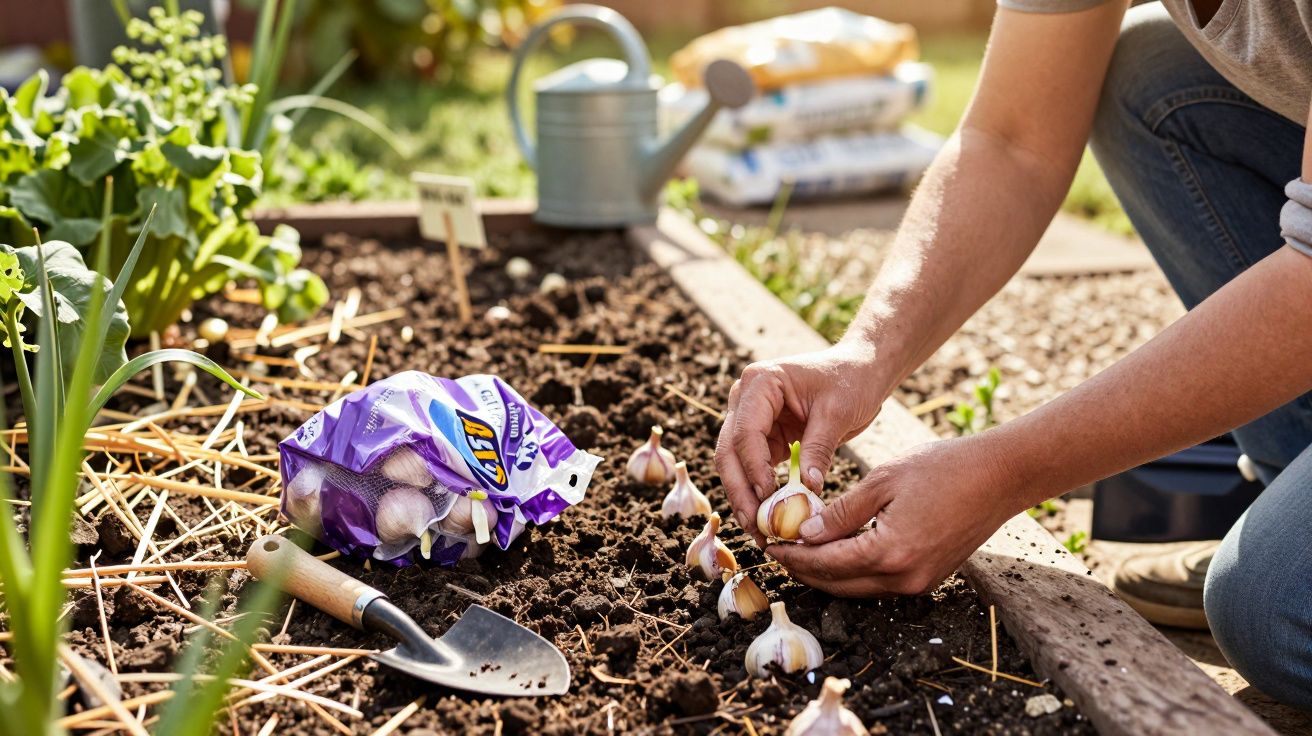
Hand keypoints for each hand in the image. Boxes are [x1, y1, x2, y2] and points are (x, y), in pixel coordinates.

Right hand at [716, 340, 888, 542]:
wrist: (860, 372)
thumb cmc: (851, 381)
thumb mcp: (837, 413)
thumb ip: (818, 449)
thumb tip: (807, 490)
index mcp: (760, 382)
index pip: (746, 431)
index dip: (754, 467)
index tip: (768, 497)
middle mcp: (745, 398)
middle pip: (729, 450)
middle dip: (740, 490)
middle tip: (754, 525)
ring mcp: (749, 417)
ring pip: (734, 464)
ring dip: (744, 497)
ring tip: (758, 530)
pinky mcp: (762, 437)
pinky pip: (752, 468)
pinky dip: (757, 492)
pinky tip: (767, 517)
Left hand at [766, 435, 1020, 596]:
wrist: (1000, 476)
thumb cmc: (943, 468)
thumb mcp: (882, 481)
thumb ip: (840, 512)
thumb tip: (803, 534)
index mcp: (890, 553)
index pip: (826, 564)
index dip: (793, 556)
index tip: (768, 544)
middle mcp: (905, 578)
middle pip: (839, 585)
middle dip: (804, 570)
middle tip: (777, 551)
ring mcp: (920, 583)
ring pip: (858, 588)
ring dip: (827, 573)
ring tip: (799, 551)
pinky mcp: (928, 578)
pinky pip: (879, 582)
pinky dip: (852, 570)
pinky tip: (835, 550)